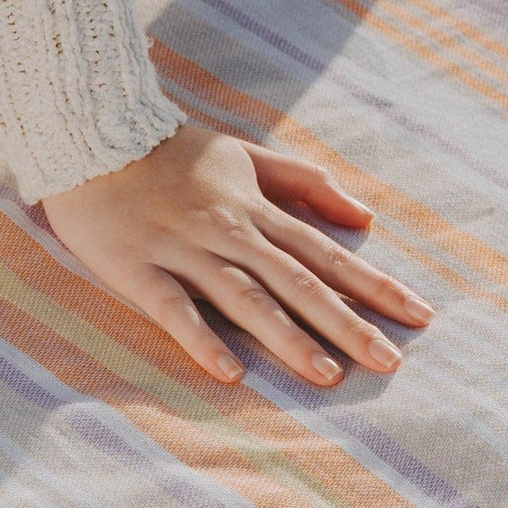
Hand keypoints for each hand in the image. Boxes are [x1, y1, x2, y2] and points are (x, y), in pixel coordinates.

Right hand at [41, 124, 432, 385]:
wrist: (86, 132)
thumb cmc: (170, 152)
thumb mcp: (246, 155)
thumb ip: (306, 184)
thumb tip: (366, 217)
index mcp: (258, 212)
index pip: (329, 255)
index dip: (376, 286)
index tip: (420, 316)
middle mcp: (230, 233)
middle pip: (300, 283)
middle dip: (348, 323)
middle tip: (391, 363)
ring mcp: (184, 252)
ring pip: (246, 299)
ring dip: (289, 338)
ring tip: (329, 375)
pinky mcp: (138, 270)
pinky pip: (175, 310)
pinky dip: (203, 339)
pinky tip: (232, 373)